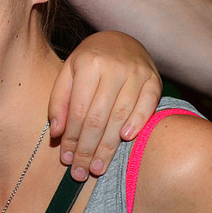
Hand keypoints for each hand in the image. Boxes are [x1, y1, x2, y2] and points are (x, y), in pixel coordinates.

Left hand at [48, 31, 161, 180]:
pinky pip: (147, 107)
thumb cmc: (89, 61)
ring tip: (97, 167)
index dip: (71, 138)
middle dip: (87, 149)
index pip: (78, 110)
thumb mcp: (67, 73)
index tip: (66, 159)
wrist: (120, 40)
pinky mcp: (154, 80)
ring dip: (109, 147)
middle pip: (98, 118)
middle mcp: (113, 68)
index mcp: (88, 64)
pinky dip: (137, 124)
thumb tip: (57, 134)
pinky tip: (125, 141)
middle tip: (80, 173)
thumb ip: (58, 102)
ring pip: (120, 117)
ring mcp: (137, 73)